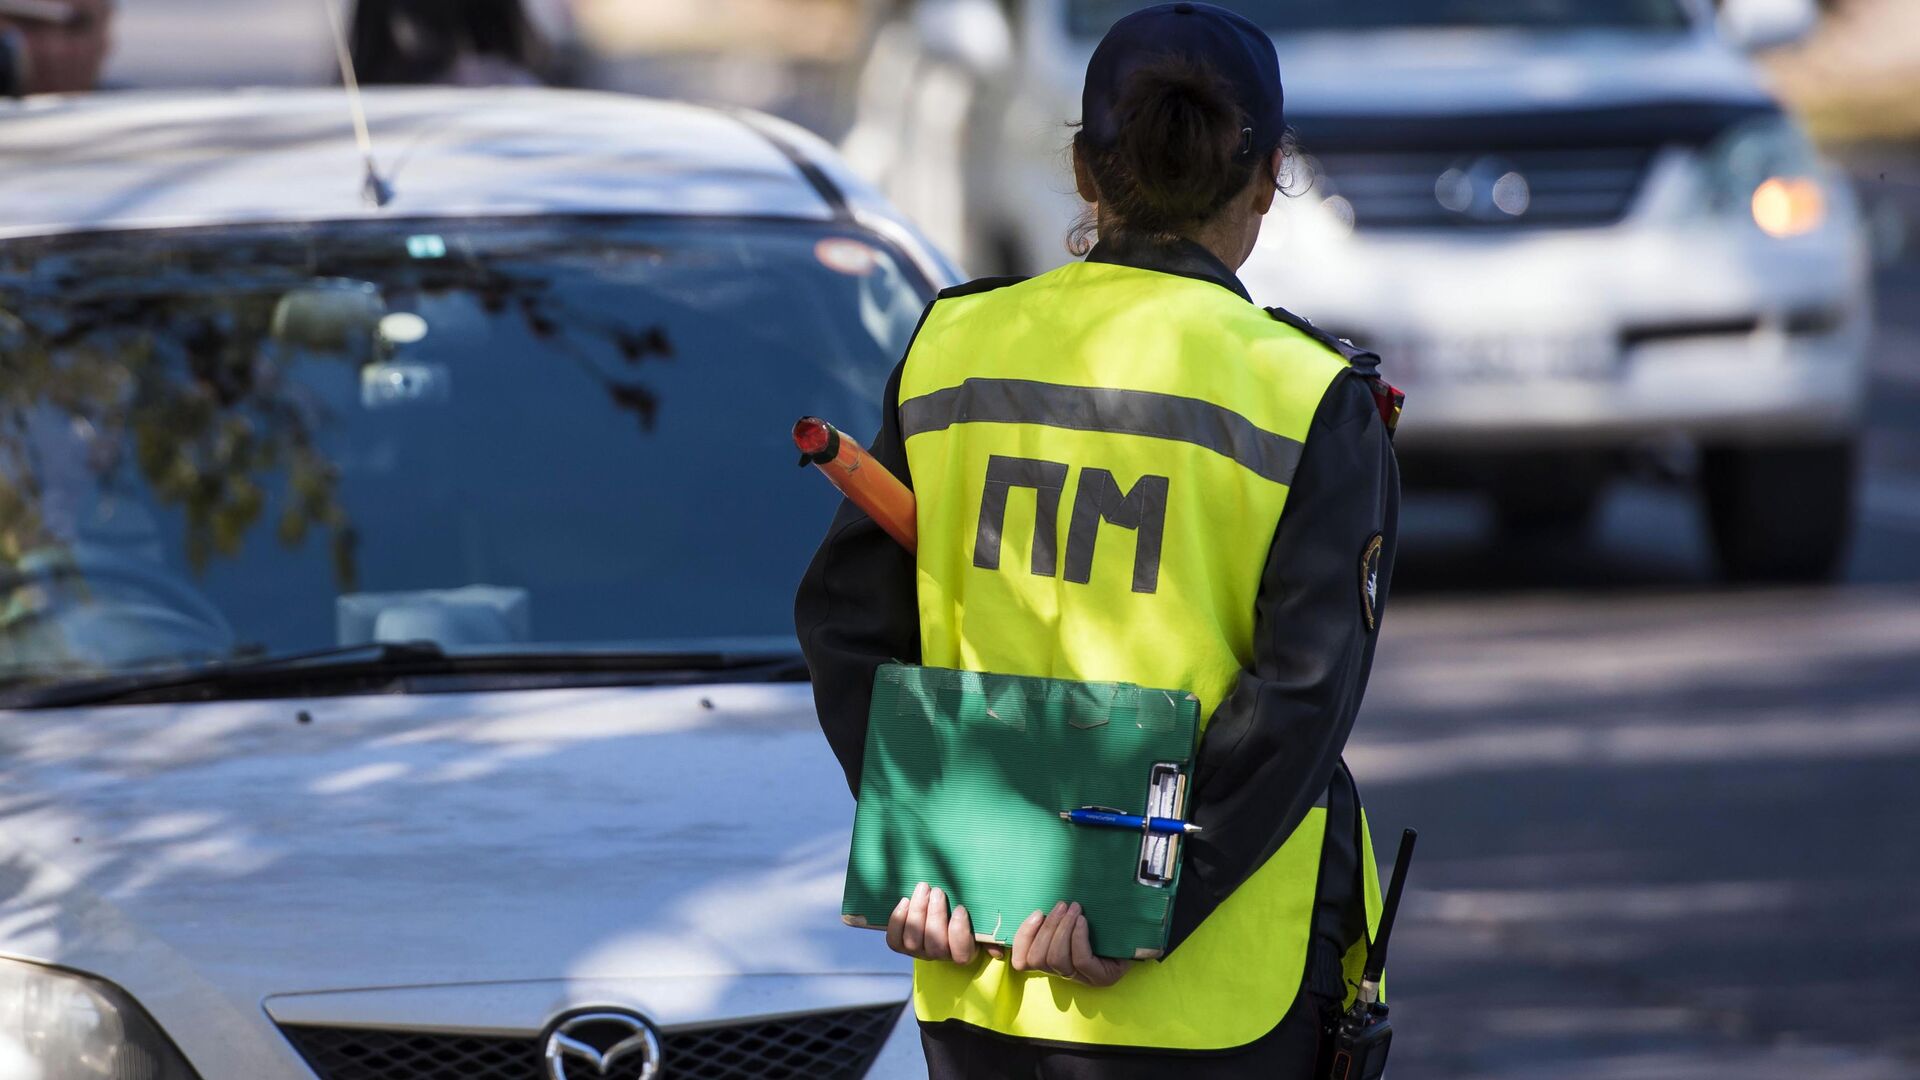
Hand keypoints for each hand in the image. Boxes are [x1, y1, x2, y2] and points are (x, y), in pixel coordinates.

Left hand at [886, 882, 1001, 963]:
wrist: (939, 917)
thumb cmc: (964, 916)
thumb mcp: (981, 925)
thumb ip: (989, 934)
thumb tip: (998, 950)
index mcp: (963, 952)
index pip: (961, 954)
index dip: (959, 932)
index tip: (961, 908)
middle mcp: (939, 956)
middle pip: (935, 945)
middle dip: (935, 916)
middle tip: (938, 891)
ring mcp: (919, 951)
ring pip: (913, 940)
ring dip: (917, 912)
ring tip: (923, 888)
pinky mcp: (902, 944)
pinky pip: (895, 940)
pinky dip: (897, 921)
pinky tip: (905, 901)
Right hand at [1009, 901, 1131, 986]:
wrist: (1139, 932)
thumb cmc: (1101, 921)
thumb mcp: (1073, 918)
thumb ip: (1054, 917)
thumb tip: (1036, 904)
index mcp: (1051, 962)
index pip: (1022, 961)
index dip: (1022, 938)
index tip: (1037, 912)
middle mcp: (1064, 975)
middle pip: (1038, 959)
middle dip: (1048, 928)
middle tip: (1062, 905)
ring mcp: (1083, 979)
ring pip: (1056, 960)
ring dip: (1062, 929)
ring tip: (1075, 908)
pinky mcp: (1101, 978)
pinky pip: (1081, 959)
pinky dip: (1078, 937)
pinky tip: (1084, 921)